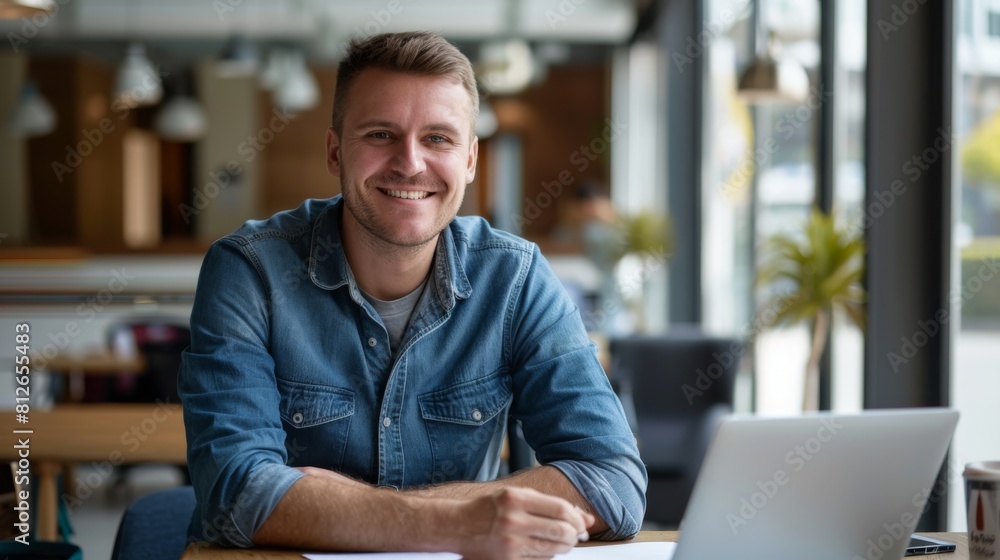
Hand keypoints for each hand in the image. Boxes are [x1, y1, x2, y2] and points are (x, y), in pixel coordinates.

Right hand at [455, 487, 594, 559]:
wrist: (458, 527)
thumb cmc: (490, 509)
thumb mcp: (517, 496)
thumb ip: (550, 505)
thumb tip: (586, 519)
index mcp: (516, 498)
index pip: (560, 509)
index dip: (576, 518)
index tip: (579, 522)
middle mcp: (513, 521)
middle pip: (561, 531)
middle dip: (573, 534)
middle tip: (573, 534)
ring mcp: (510, 544)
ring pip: (554, 549)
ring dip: (563, 546)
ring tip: (560, 541)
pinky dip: (547, 555)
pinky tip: (541, 548)